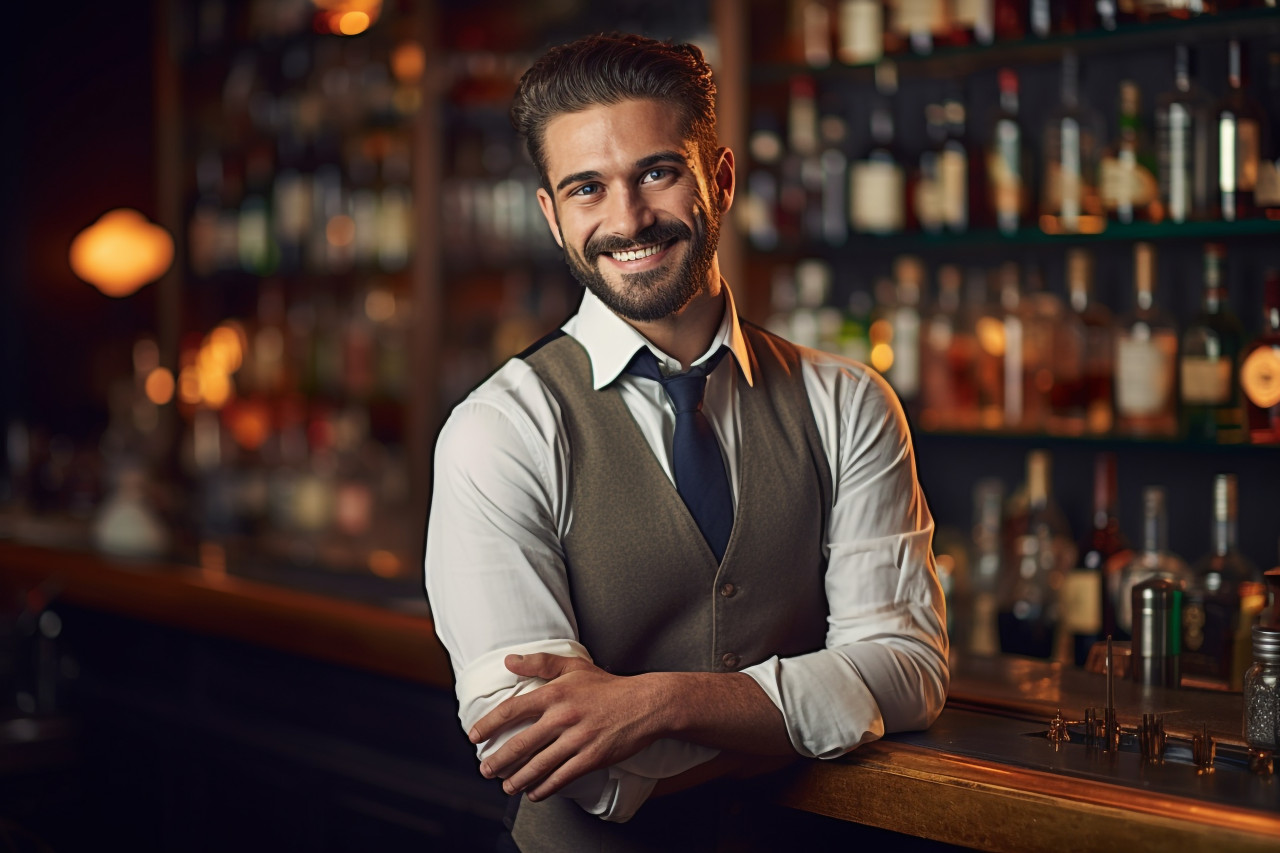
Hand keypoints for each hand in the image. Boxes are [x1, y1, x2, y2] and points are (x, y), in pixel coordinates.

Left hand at [468, 653, 667, 801]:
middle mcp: (563, 717)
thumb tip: (509, 661)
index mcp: (555, 693)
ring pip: (538, 765)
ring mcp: (577, 739)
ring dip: (517, 779)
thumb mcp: (574, 667)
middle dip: (498, 760)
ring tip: (506, 786)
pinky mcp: (591, 758)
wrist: (645, 704)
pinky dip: (544, 788)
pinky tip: (534, 792)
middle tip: (485, 769)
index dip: (489, 724)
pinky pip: (561, 777)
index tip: (474, 736)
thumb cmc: (608, 686)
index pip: (512, 710)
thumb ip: (540, 663)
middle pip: (520, 744)